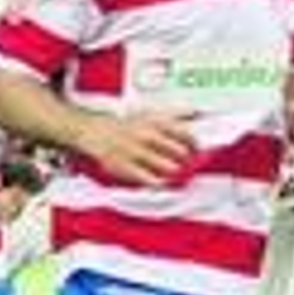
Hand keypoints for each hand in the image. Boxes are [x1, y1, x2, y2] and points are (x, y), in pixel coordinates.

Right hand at [71, 108, 197, 186]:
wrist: (96, 132)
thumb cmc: (125, 125)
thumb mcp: (150, 113)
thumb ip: (174, 113)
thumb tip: (196, 111)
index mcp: (155, 122)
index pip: (185, 134)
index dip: (195, 145)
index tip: (197, 151)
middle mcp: (147, 136)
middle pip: (180, 153)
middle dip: (187, 161)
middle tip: (188, 164)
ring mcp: (137, 153)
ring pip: (168, 167)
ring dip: (176, 173)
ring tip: (176, 174)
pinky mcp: (127, 168)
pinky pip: (150, 180)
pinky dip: (159, 183)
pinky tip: (161, 182)